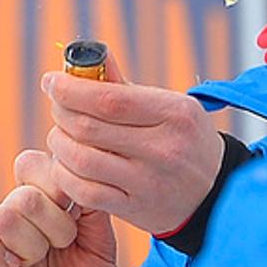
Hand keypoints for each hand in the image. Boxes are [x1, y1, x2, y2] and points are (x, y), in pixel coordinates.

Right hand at [0, 149, 120, 266]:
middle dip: (54, 228)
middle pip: (24, 195)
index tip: (77, 218)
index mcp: (45, 201)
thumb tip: (76, 180)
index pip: (34, 164)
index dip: (57, 188)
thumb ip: (93, 212)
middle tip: (62, 249)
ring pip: (1, 218)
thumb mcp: (102, 250)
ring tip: (37, 265)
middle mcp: (15, 213)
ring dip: (29, 248)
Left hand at [40, 71, 226, 235]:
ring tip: (60, 135)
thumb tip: (88, 58)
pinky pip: (83, 191)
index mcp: (173, 114)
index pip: (109, 99)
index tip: (51, 81)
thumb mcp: (169, 107)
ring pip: (80, 159)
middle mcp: (163, 148)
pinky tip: (66, 164)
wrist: (216, 191)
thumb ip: (125, 86)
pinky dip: (64, 175)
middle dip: (61, 113)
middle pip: (88, 127)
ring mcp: (148, 182)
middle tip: (57, 107)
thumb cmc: (183, 140)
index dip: (70, 89)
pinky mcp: (135, 208)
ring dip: (59, 143)